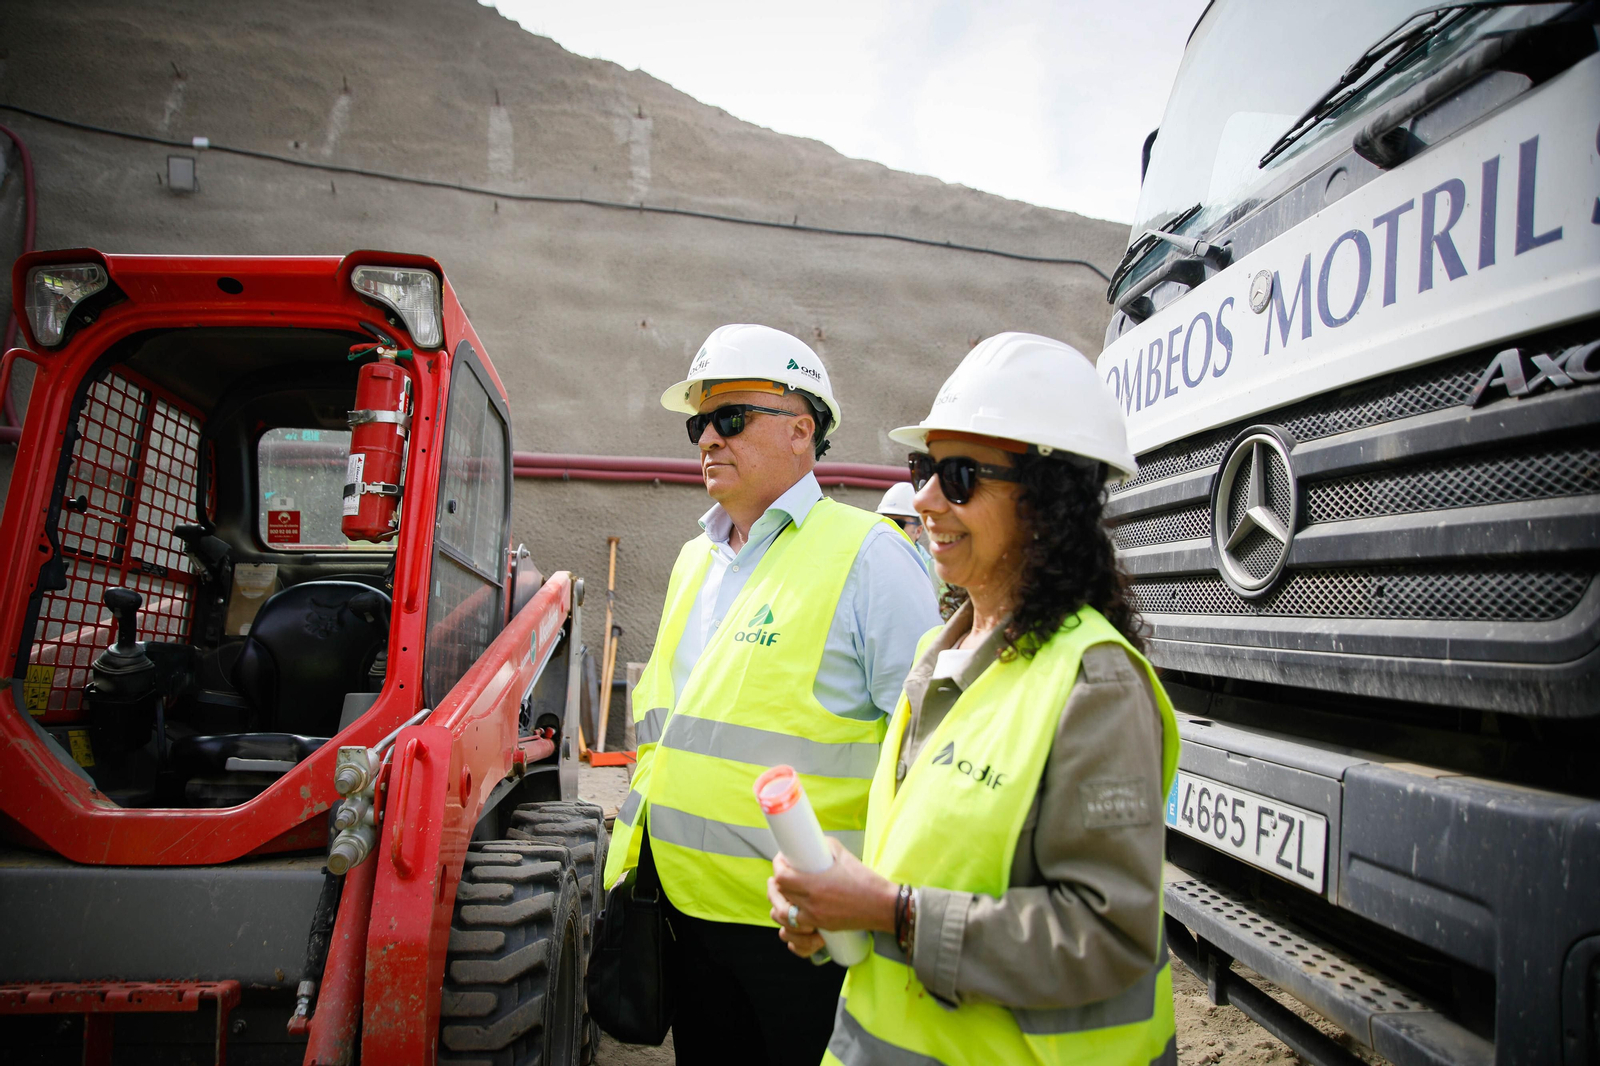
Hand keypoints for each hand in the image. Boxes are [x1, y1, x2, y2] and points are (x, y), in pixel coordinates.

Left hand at [766, 837, 897, 958]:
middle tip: (778, 875)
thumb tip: (809, 843)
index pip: (782, 878)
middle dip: (775, 884)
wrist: (882, 905)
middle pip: (779, 895)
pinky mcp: (821, 927)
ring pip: (782, 915)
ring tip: (780, 894)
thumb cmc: (864, 879)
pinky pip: (795, 927)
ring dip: (778, 903)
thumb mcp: (843, 855)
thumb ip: (823, 847)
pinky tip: (792, 910)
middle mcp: (812, 903)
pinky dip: (789, 919)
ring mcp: (815, 918)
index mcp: (815, 884)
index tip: (780, 859)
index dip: (777, 866)